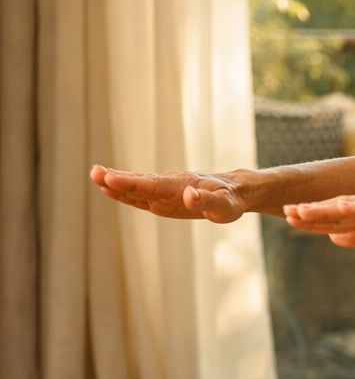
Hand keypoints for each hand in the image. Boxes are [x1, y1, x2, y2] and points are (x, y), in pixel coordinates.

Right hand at [91, 165, 245, 221]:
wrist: (235, 191)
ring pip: (138, 187)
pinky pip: (141, 195)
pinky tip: (109, 188)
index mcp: (181, 187)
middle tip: (94, 172)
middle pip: (140, 182)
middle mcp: (169, 186)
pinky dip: (125, 192)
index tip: (110, 177)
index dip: (131, 182)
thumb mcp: (225, 206)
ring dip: (117, 183)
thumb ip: (207, 202)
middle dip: (118, 179)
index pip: (152, 185)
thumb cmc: (231, 200)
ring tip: (95, 176)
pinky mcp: (164, 200)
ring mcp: (165, 192)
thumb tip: (188, 196)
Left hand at [284, 190, 354, 248]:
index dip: (312, 219)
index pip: (335, 218)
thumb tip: (332, 238)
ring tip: (305, 210)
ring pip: (352, 207)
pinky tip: (343, 206)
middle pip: (337, 210)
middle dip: (312, 213)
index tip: (288, 218)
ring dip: (328, 208)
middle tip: (286, 212)